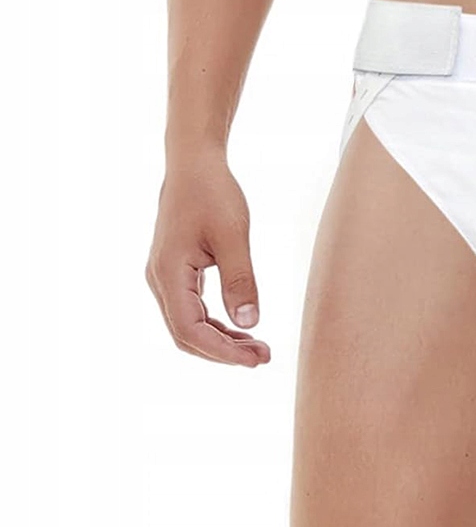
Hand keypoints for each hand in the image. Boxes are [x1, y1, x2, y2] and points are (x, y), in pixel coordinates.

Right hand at [146, 149, 270, 366]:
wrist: (194, 166)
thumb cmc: (213, 194)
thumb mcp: (233, 236)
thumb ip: (240, 280)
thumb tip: (250, 323)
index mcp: (169, 274)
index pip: (189, 330)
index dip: (221, 351)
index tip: (254, 360)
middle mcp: (160, 280)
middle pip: (186, 334)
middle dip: (223, 351)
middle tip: (263, 358)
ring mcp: (165, 277)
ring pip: (189, 324)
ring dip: (221, 339)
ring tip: (258, 348)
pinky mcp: (176, 272)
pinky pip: (192, 309)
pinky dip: (216, 323)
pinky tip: (242, 328)